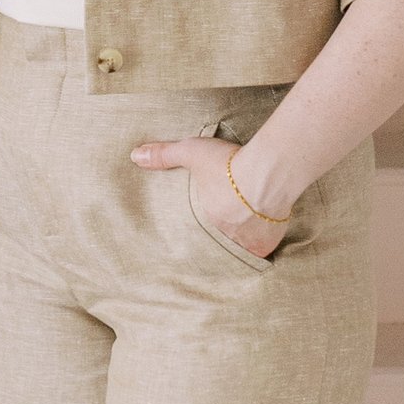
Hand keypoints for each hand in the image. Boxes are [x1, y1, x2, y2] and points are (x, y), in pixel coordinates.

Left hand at [131, 132, 289, 258]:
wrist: (268, 173)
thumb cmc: (228, 164)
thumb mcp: (192, 152)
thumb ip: (164, 155)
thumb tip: (134, 156)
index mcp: (204, 220)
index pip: (199, 229)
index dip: (202, 225)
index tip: (204, 223)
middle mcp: (223, 237)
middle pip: (219, 240)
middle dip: (221, 234)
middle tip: (225, 225)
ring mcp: (245, 244)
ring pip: (240, 248)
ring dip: (241, 239)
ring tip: (244, 231)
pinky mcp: (266, 244)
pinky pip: (263, 250)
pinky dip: (263, 242)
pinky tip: (264, 233)